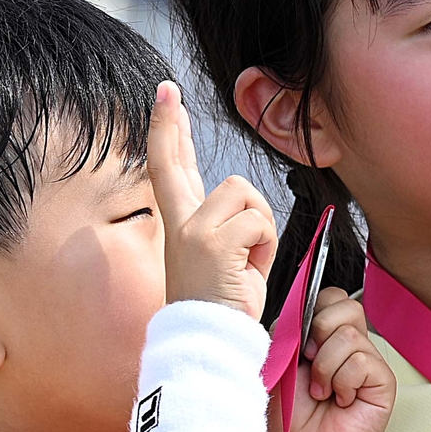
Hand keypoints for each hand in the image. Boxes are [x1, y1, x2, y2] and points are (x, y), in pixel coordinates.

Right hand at [151, 84, 275, 316]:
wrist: (210, 340)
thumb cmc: (222, 304)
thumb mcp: (222, 256)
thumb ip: (225, 222)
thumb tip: (239, 195)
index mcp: (182, 225)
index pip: (171, 170)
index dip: (167, 133)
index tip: (164, 100)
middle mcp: (180, 223)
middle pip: (178, 162)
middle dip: (171, 123)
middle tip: (167, 91)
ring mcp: (193, 230)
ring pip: (245, 193)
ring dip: (260, 225)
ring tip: (248, 260)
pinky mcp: (212, 241)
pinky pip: (259, 222)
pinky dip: (266, 247)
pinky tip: (249, 269)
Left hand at [282, 288, 394, 431]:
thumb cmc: (293, 419)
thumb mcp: (279, 366)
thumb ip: (288, 333)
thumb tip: (299, 310)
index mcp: (324, 336)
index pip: (328, 297)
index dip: (312, 311)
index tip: (298, 341)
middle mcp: (349, 345)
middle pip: (342, 305)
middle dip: (317, 334)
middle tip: (310, 365)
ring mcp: (368, 361)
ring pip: (348, 335)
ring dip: (325, 368)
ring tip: (322, 391)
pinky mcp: (382, 380)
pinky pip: (360, 362)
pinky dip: (342, 383)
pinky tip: (340, 400)